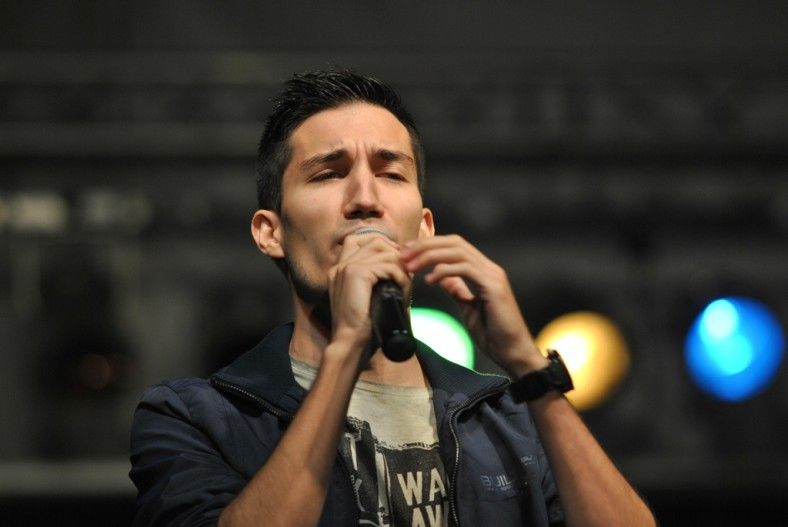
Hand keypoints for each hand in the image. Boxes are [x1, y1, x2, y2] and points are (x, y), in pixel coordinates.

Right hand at [326, 234, 411, 360]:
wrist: (348, 341)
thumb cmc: (360, 326)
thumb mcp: (365, 297)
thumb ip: (373, 281)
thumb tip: (398, 269)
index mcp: (339, 268)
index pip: (359, 240)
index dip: (381, 245)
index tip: (396, 262)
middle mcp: (341, 264)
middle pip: (374, 240)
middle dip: (395, 252)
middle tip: (406, 271)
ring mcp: (347, 266)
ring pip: (384, 251)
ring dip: (401, 266)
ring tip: (406, 284)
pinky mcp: (357, 273)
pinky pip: (388, 266)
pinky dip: (401, 276)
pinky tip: (404, 290)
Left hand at [400, 235, 547, 376]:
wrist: (513, 352)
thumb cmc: (493, 334)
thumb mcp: (468, 308)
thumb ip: (458, 290)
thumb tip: (441, 278)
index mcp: (483, 271)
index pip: (455, 246)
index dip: (430, 246)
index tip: (408, 254)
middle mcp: (489, 268)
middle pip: (455, 243)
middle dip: (426, 246)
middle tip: (403, 255)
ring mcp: (492, 275)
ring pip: (458, 252)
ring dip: (430, 256)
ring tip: (411, 267)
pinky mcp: (493, 287)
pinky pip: (465, 269)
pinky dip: (444, 271)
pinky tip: (429, 280)